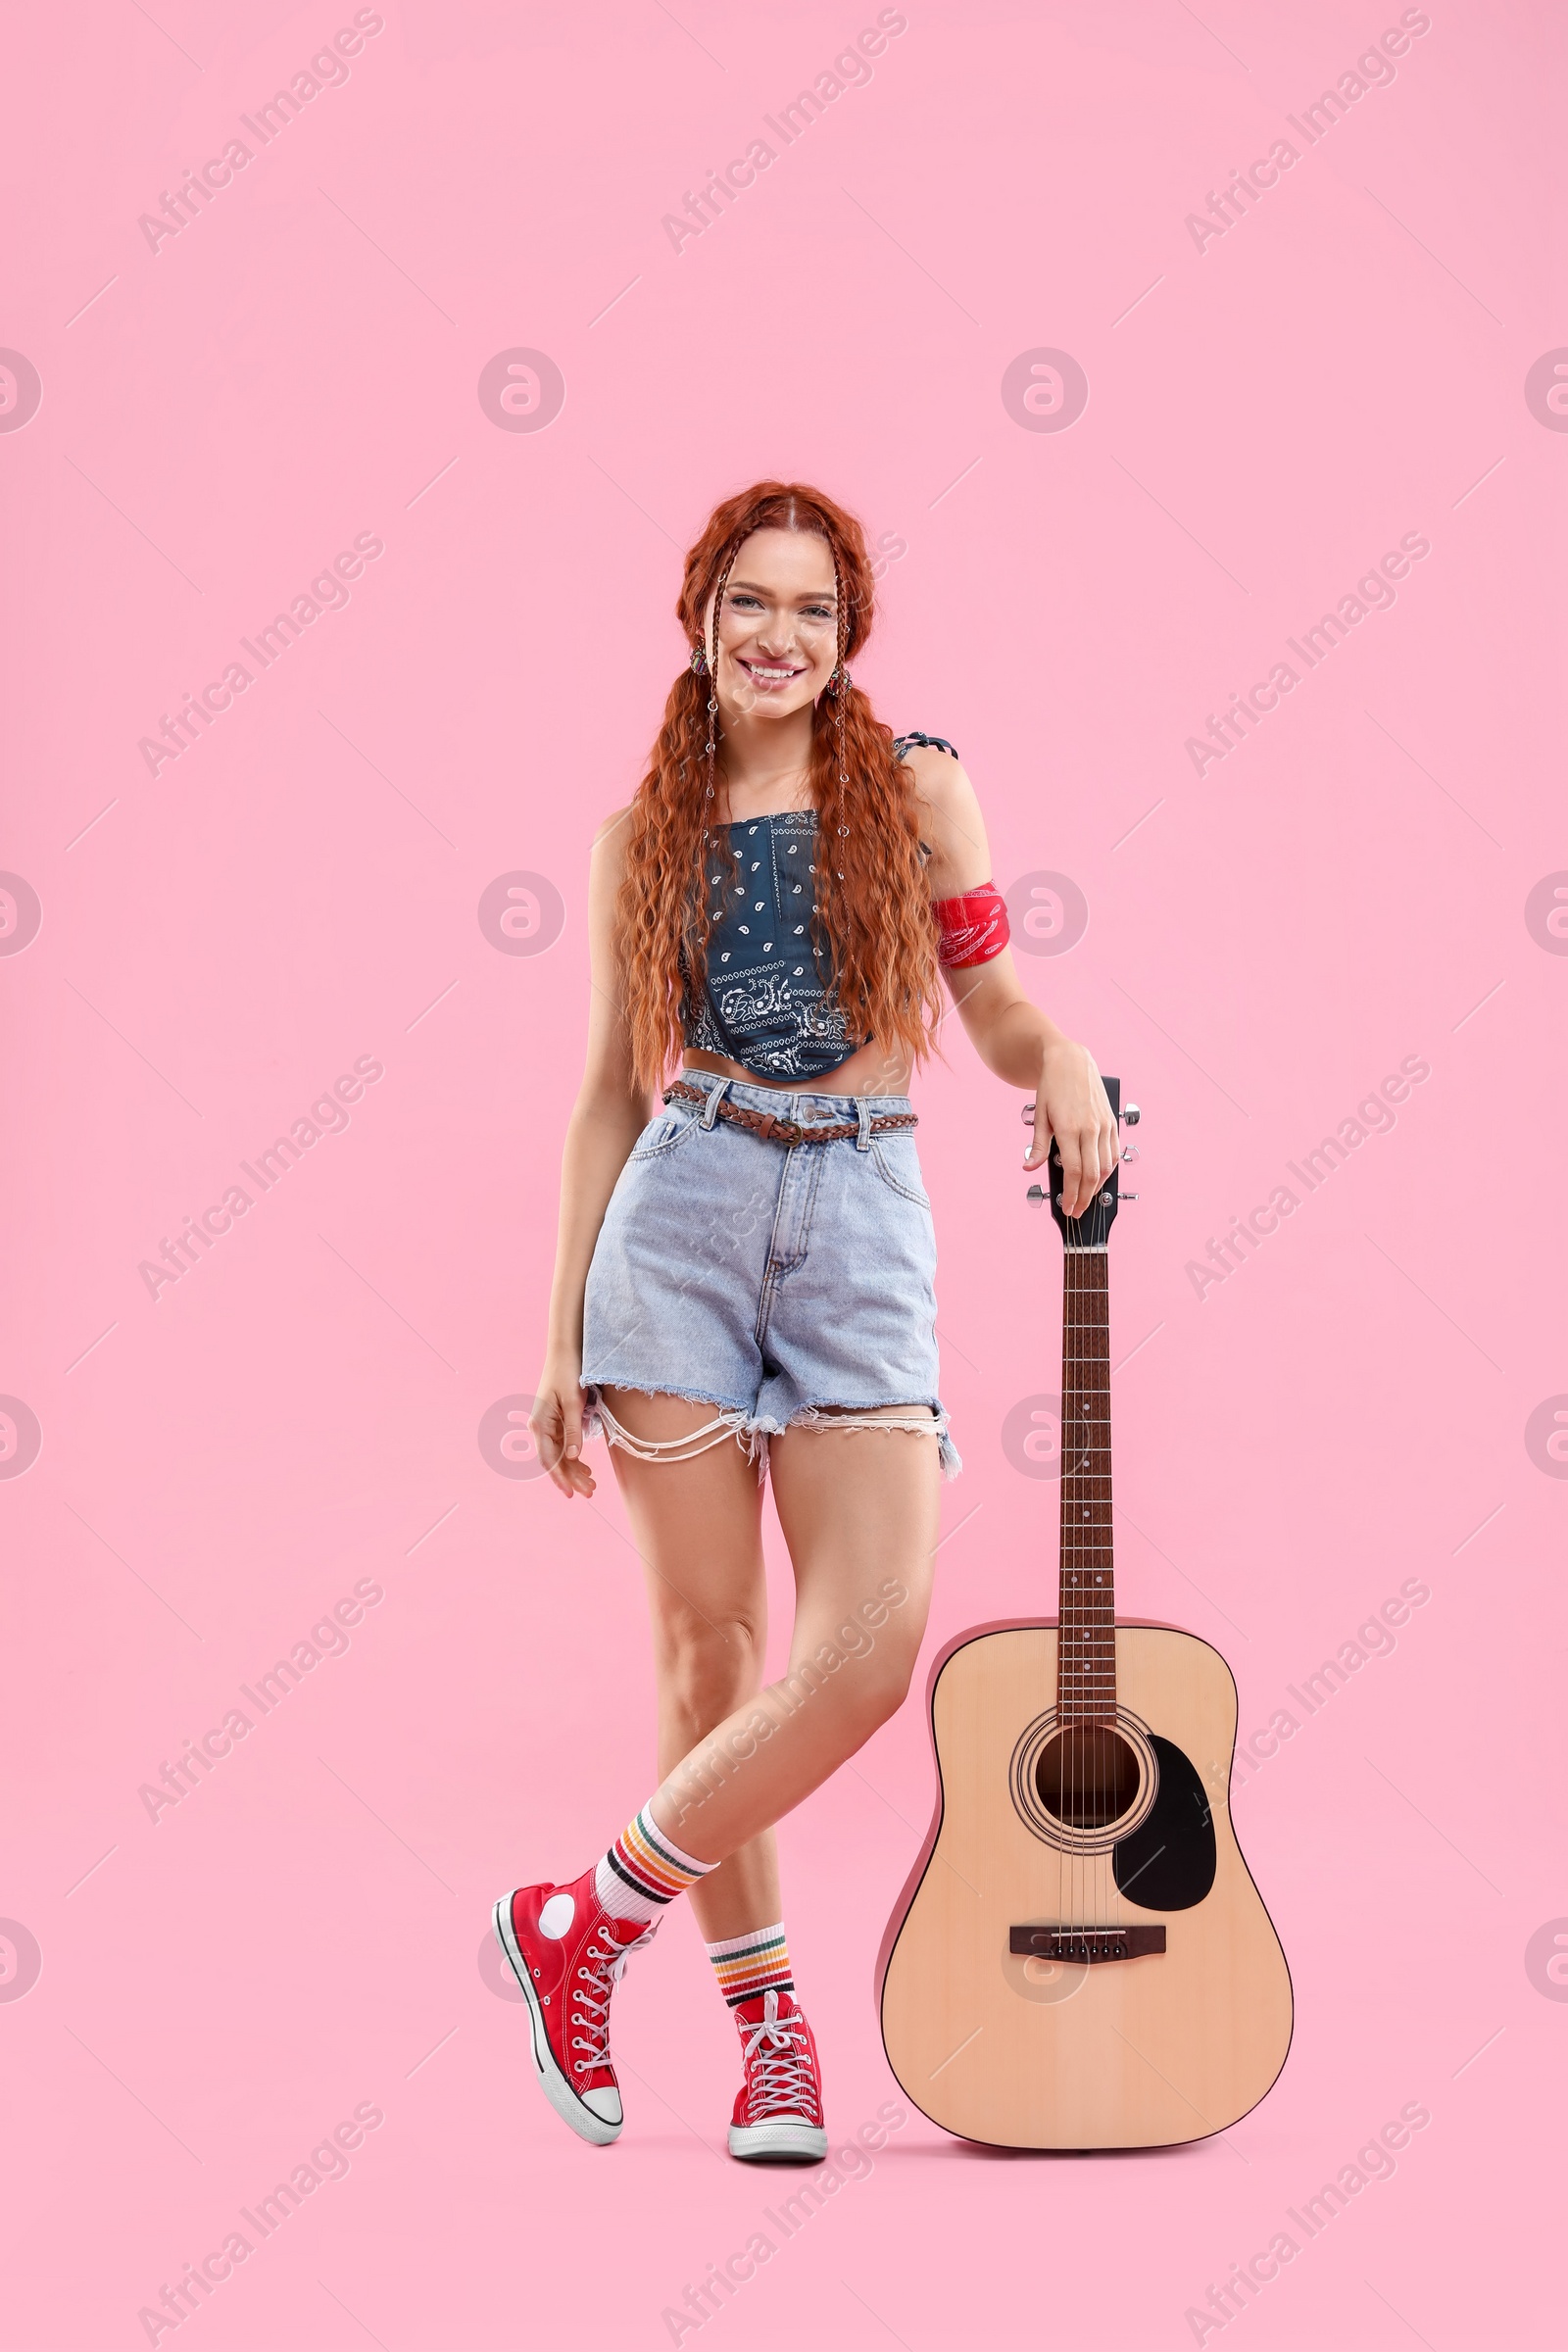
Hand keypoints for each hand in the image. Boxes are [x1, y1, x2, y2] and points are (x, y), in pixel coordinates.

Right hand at [530, 1359, 596, 1498]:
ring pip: (560, 1455)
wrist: (565, 1353)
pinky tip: (585, 1468)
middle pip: (555, 1460)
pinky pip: (563, 1445)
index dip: (560, 1478)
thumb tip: (572, 1457)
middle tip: (590, 1491)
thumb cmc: (567, 1373)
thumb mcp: (573, 1402)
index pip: (548, 1459)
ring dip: (574, 1470)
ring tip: (591, 1484)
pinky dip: (574, 1458)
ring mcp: (547, 1425)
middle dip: (571, 1478)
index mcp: (539, 1423)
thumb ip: (572, 1430)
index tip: (571, 1493)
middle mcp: (539, 1427)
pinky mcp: (556, 1422)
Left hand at [1024, 1040, 1117, 1216]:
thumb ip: (1037, 1145)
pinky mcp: (1112, 1122)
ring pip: (1106, 1166)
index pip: (1074, 1172)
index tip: (1068, 1208)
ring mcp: (1105, 1125)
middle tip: (1076, 1211)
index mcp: (1069, 1128)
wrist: (1070, 1061)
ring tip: (1086, 1198)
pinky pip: (1114, 1152)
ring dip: (1097, 1187)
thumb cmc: (1052, 1086)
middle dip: (1084, 1198)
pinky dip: (1108, 1169)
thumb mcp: (1039, 1116)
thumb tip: (1029, 1167)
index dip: (1071, 1194)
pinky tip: (1099, 1177)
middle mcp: (1091, 1128)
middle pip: (1092, 1174)